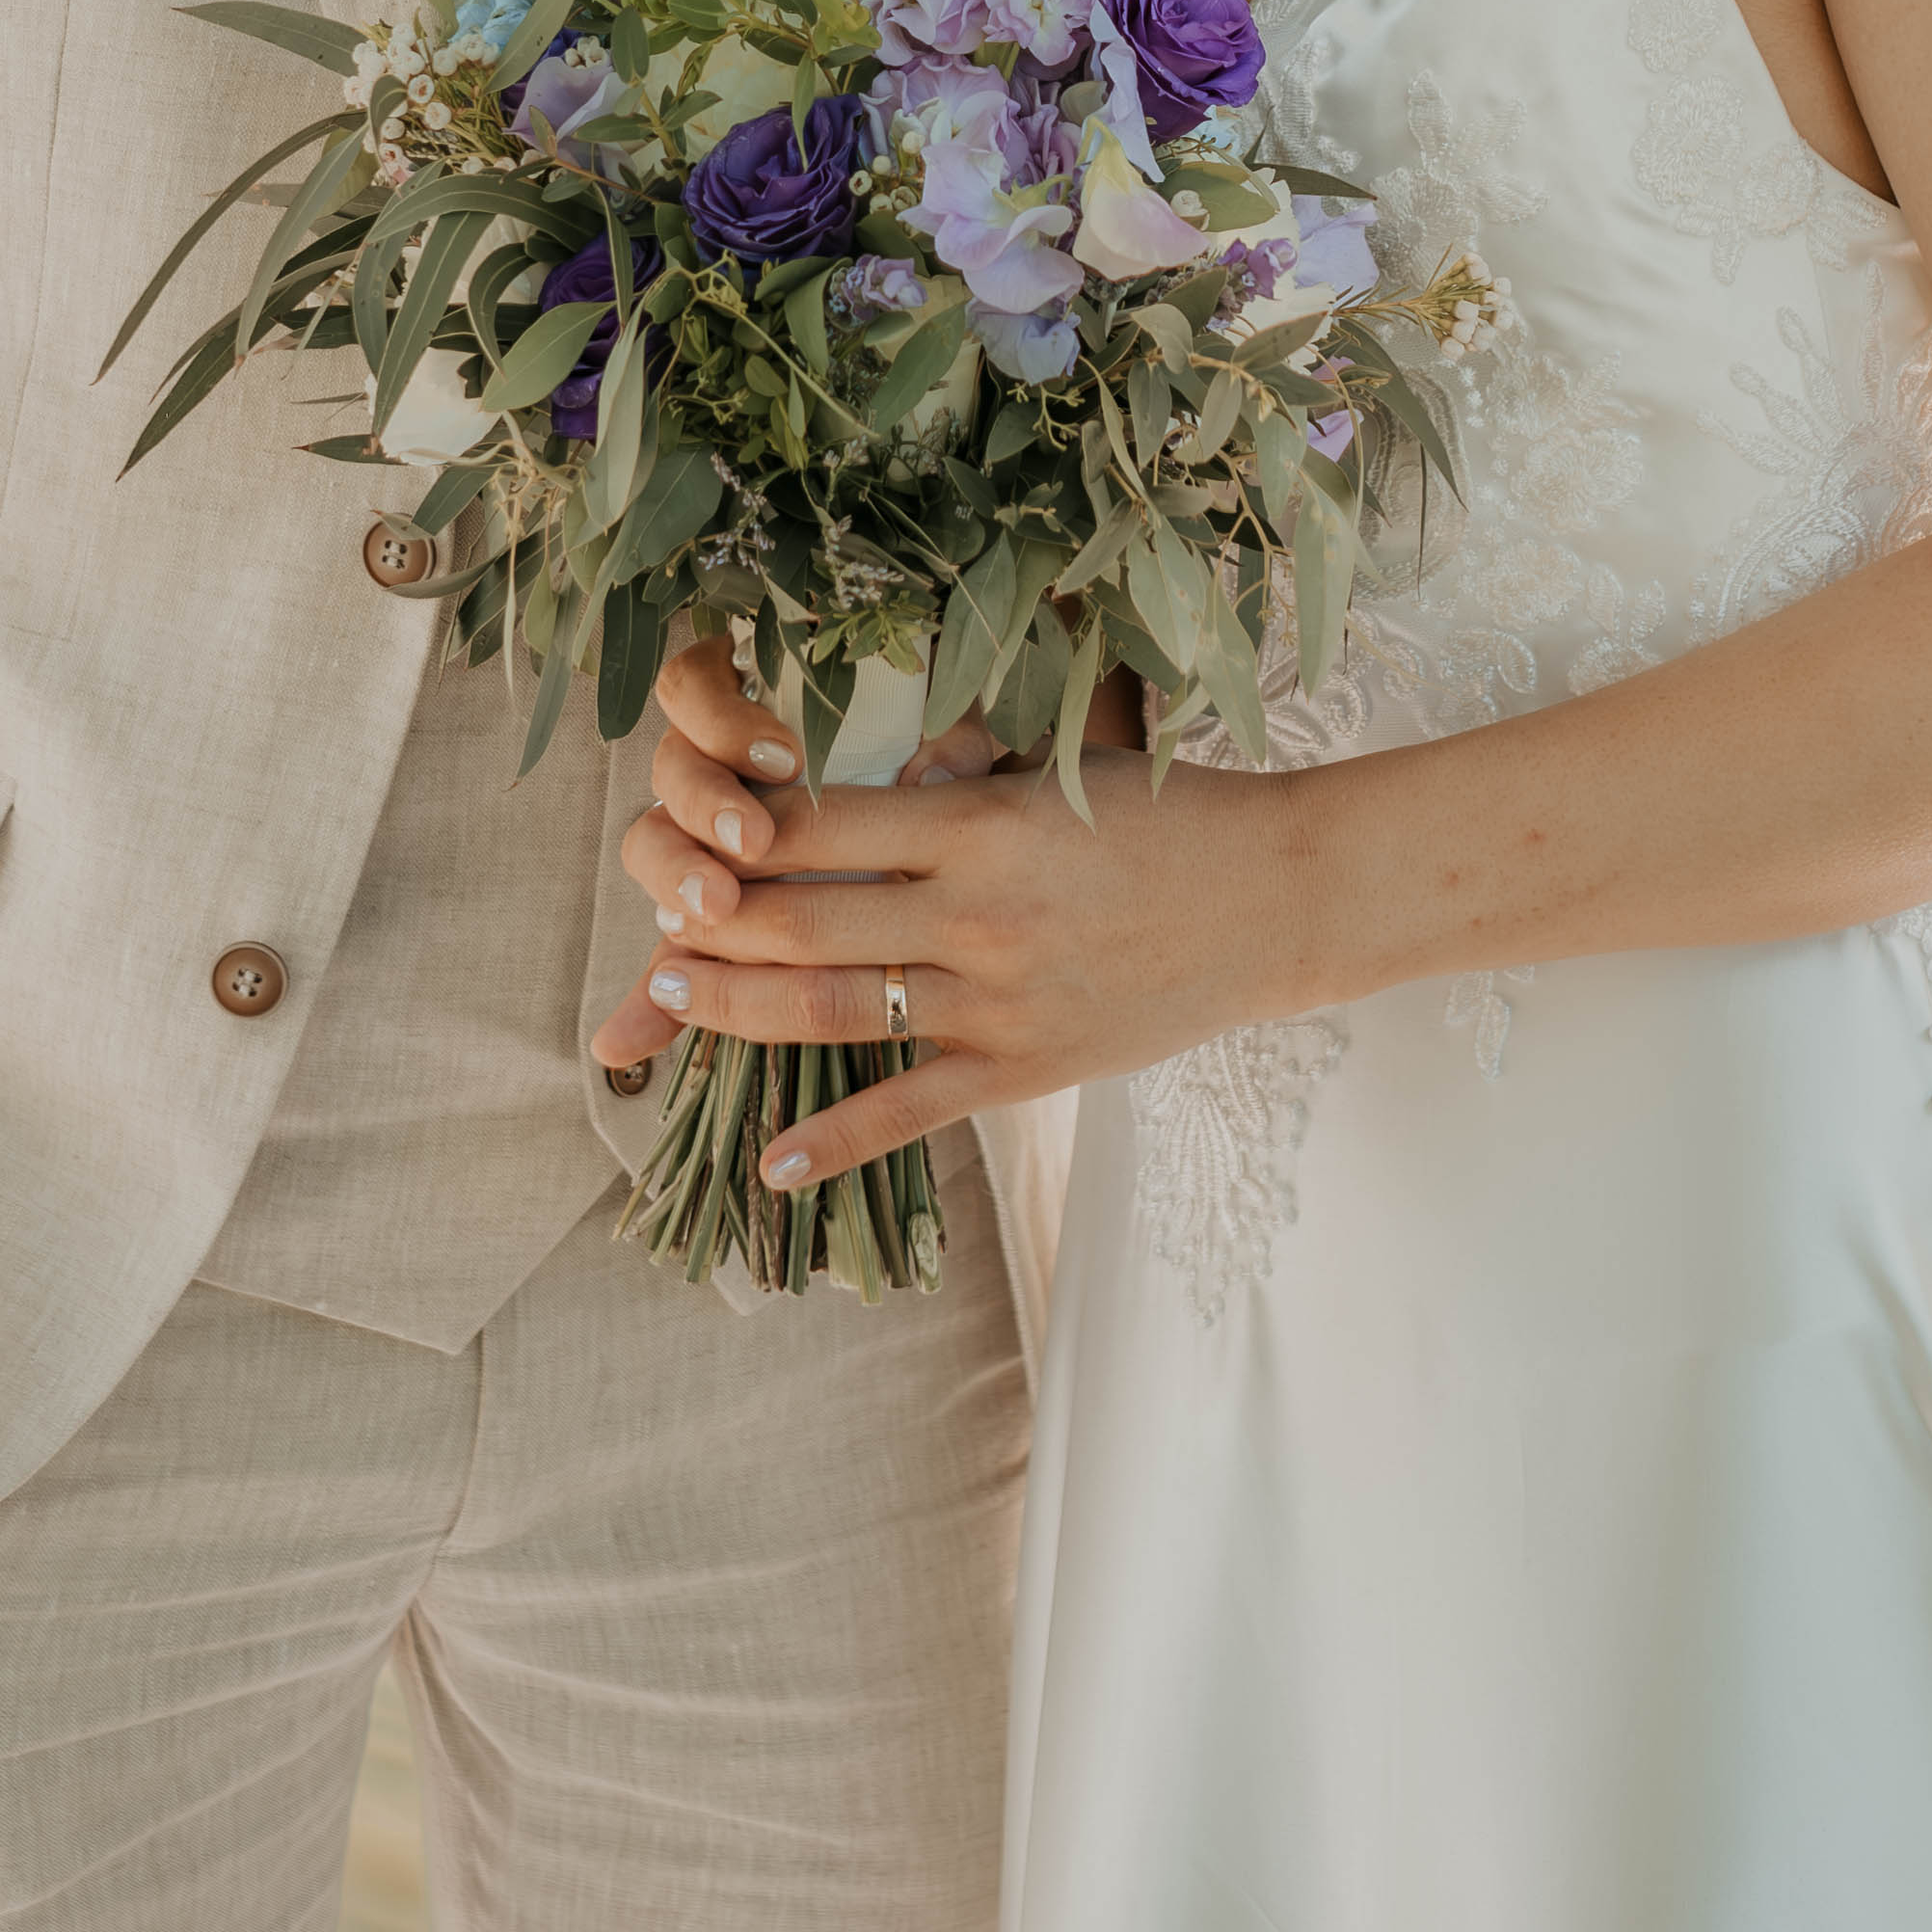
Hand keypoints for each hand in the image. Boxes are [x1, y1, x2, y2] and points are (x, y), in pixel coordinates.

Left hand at [596, 638, 1303, 1195]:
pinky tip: (774, 1164)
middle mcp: (975, 911)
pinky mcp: (1025, 1069)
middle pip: (801, 920)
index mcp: (978, 820)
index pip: (815, 823)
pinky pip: (909, 1112)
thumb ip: (956, 772)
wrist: (1279, 898)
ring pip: (833, 1012)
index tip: (688, 832)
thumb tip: (864, 770)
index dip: (732, 832)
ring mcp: (997, 1000)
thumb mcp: (1057, 767)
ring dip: (739, 1010)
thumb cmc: (1168, 816)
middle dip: (710, 925)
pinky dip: (834, 1140)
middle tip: (652, 927)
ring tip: (674, 998)